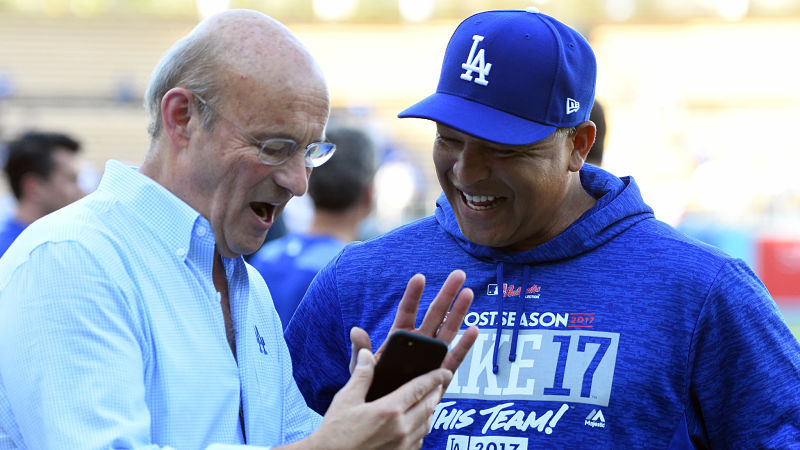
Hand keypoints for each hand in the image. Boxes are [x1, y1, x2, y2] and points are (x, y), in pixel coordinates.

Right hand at [287, 345, 451, 449]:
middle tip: (439, 383)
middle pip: (428, 406)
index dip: (434, 378)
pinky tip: (415, 424)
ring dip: (431, 411)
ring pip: (426, 424)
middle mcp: (400, 429)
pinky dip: (422, 429)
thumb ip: (361, 375)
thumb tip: (366, 354)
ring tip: (429, 401)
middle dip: (436, 392)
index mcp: (389, 410)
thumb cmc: (335, 432)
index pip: (419, 388)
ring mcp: (402, 446)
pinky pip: (419, 440)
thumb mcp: (346, 399)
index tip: (444, 371)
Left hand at [350, 270, 478, 381]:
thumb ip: (360, 353)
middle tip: (458, 275)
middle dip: (446, 295)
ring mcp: (431, 357)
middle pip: (434, 315)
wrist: (384, 417)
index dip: (413, 295)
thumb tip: (356, 331)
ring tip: (469, 293)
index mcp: (399, 339)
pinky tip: (474, 330)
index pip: (407, 312)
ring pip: (448, 331)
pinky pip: (454, 359)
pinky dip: (464, 345)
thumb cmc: (372, 391)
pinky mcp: (441, 375)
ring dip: (459, 313)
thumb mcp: (360, 372)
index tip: (419, 277)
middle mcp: (418, 344)